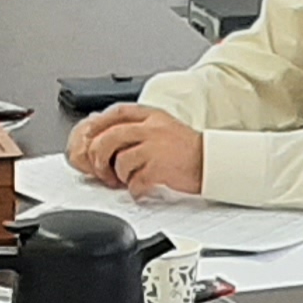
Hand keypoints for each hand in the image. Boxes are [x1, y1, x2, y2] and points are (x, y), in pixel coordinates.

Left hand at [89, 112, 205, 198]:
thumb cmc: (187, 149)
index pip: (117, 113)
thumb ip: (139, 129)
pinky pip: (136, 180)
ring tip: (127, 180)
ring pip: (120, 160)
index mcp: (152, 116)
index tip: (89, 138)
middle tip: (103, 170)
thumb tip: (109, 137)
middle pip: (110, 137)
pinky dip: (134, 189)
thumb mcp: (163, 128)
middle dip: (99, 156)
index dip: (98, 126)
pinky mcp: (160, 168)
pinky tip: (140, 189)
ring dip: (119, 175)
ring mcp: (156, 147)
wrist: (212, 161)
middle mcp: (152, 128)